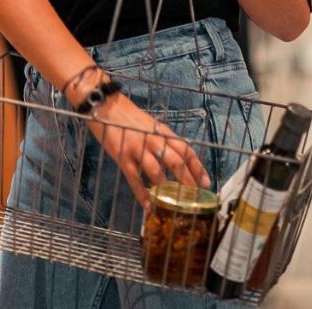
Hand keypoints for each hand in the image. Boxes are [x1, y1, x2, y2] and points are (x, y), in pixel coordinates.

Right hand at [85, 92, 211, 207]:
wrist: (105, 106)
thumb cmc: (129, 118)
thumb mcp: (151, 126)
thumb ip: (163, 140)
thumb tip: (177, 161)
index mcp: (163, 132)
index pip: (186, 150)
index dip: (197, 167)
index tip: (206, 183)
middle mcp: (153, 140)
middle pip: (175, 161)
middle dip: (187, 181)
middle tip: (194, 197)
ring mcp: (137, 148)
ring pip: (156, 171)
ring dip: (166, 189)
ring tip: (173, 204)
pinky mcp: (122, 156)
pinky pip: (134, 178)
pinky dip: (142, 194)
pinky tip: (148, 205)